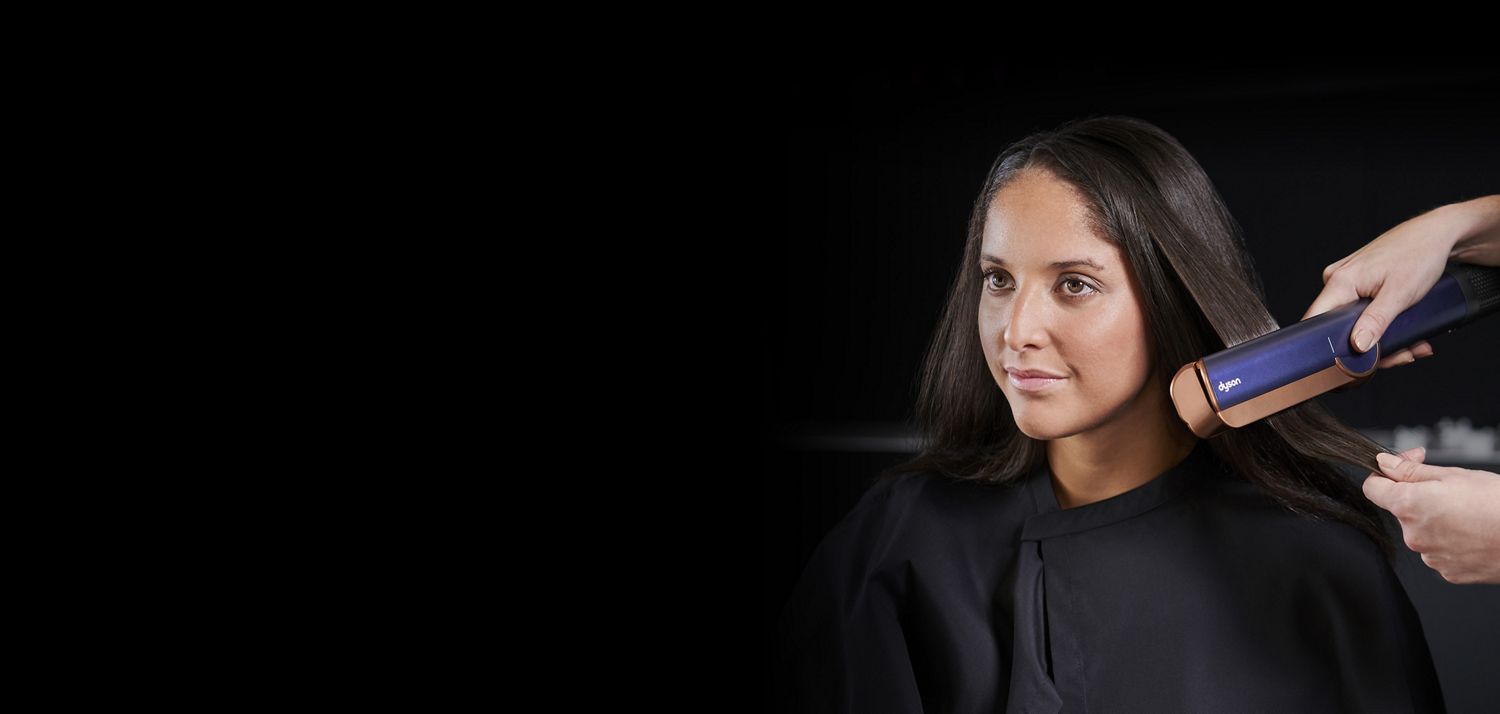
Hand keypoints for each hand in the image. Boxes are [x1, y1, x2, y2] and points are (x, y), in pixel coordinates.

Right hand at [1301, 212, 1454, 368]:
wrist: (1436, 234)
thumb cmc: (1419, 254)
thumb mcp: (1400, 294)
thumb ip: (1376, 321)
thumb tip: (1357, 346)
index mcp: (1340, 281)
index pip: (1316, 321)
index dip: (1328, 346)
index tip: (1353, 362)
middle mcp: (1337, 280)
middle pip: (1339, 327)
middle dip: (1371, 347)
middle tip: (1401, 354)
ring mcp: (1348, 281)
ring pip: (1354, 322)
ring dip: (1383, 337)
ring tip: (1412, 343)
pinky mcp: (1359, 282)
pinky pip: (1362, 311)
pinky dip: (1383, 323)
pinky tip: (1404, 329)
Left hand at [1362, 447, 1499, 584]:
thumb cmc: (1499, 504)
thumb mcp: (1454, 475)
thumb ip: (1411, 471)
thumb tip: (1384, 463)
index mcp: (1409, 506)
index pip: (1373, 489)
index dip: (1383, 476)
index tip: (1397, 470)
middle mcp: (1413, 535)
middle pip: (1402, 512)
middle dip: (1420, 498)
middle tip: (1452, 491)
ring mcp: (1430, 557)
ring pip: (1423, 533)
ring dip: (1437, 521)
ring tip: (1470, 514)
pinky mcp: (1448, 573)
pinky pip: (1440, 552)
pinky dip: (1452, 542)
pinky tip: (1474, 533)